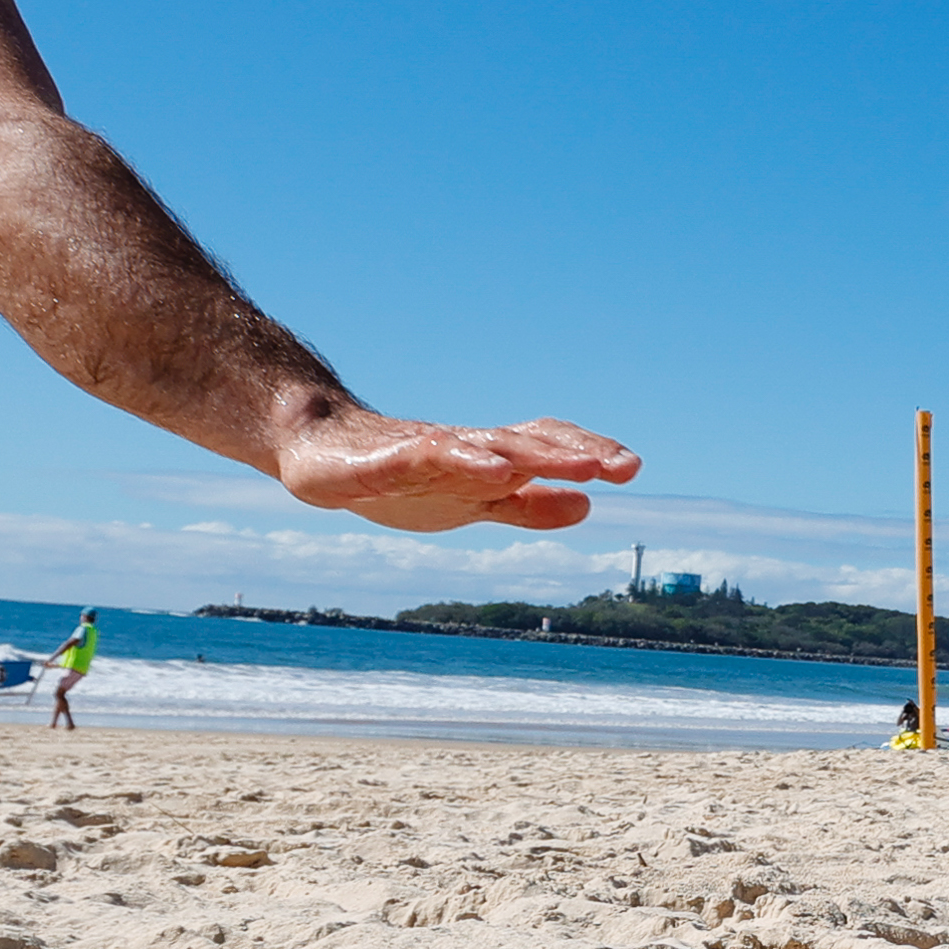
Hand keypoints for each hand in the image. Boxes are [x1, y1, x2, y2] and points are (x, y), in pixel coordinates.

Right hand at [276, 411, 639, 533]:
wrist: (317, 449)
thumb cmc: (400, 475)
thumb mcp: (473, 502)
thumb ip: (527, 506)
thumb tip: (586, 505)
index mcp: (487, 457)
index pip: (546, 446)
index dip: (586, 453)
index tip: (631, 467)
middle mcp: (464, 446)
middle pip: (525, 443)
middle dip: (573, 454)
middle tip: (622, 466)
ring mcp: (424, 450)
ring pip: (485, 447)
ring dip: (534, 455)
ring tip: (576, 465)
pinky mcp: (382, 461)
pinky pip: (426, 457)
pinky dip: (461, 459)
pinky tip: (491, 468)